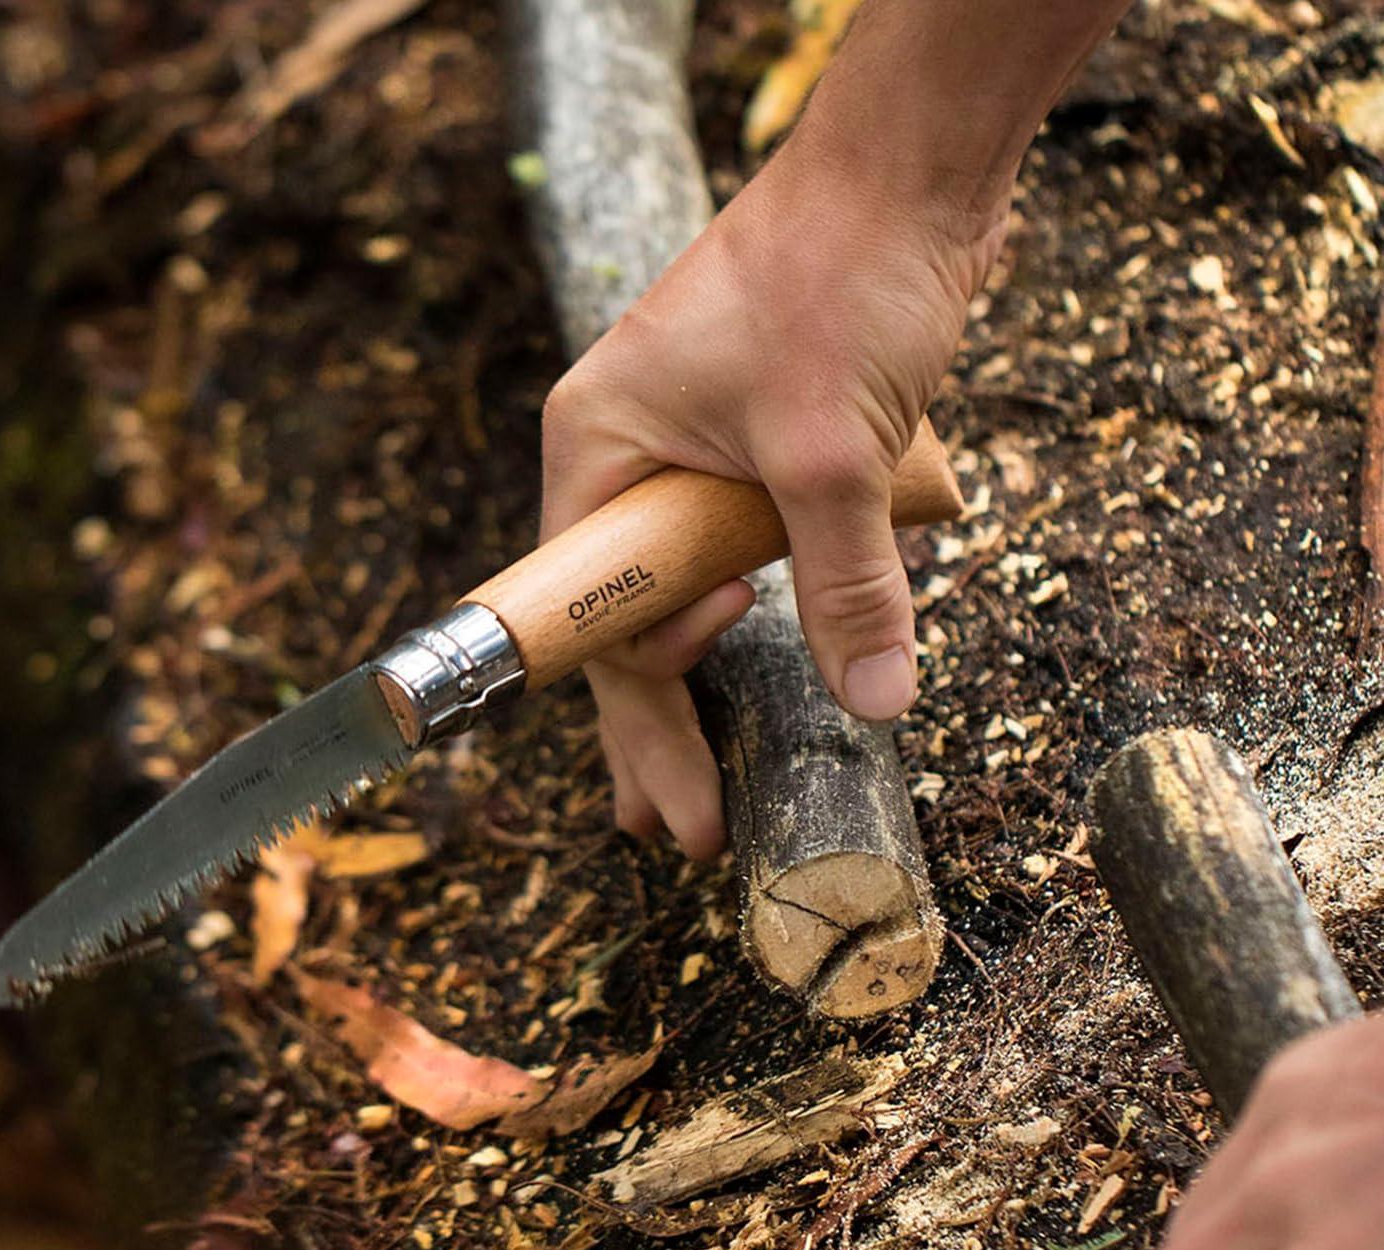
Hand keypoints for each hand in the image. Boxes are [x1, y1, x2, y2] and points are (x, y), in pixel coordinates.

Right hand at [540, 138, 1005, 855]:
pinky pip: (743, 544)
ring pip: (685, 587)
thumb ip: (849, 585)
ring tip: (700, 771)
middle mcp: (629, 456)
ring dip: (703, 675)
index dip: (640, 717)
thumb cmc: (839, 274)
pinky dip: (764, 605)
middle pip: (628, 621)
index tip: (676, 802)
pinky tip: (769, 651)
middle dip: (654, 731)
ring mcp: (690, 447)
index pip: (597, 619)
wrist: (908, 165)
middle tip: (673, 830)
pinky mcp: (756, 439)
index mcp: (601, 452)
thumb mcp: (834, 453)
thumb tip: (874, 699)